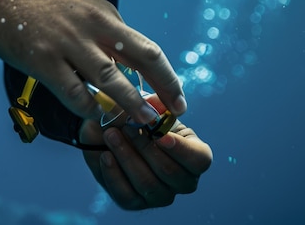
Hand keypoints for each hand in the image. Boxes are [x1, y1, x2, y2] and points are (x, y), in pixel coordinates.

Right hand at [0, 0, 185, 123]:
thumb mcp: (76, 4)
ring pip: (113, 80)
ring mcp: (69, 42)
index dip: (164, 73)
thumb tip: (113, 61)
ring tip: (144, 122)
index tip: (172, 92)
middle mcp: (94, 25)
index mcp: (103, 13)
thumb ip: (96, 30)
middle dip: (165, 86)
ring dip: (132, 105)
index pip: (145, 46)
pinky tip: (95, 117)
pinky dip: (89, 109)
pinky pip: (75, 93)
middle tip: (176, 109)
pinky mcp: (43, 58)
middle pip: (144, 58)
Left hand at [80, 95, 212, 209]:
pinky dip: (114, 174)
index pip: (199, 160)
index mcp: (193, 154)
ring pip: (148, 185)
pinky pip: (126, 195)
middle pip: (171, 173)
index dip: (181, 150)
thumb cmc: (138, 115)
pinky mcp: (135, 201)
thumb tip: (155, 103)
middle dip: (146, 147)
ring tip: (111, 135)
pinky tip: (105, 155)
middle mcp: (181, 180)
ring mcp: (159, 194)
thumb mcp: (147, 104)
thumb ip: (154, 103)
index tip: (160, 135)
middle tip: (127, 126)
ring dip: (127, 157)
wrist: (112, 127)